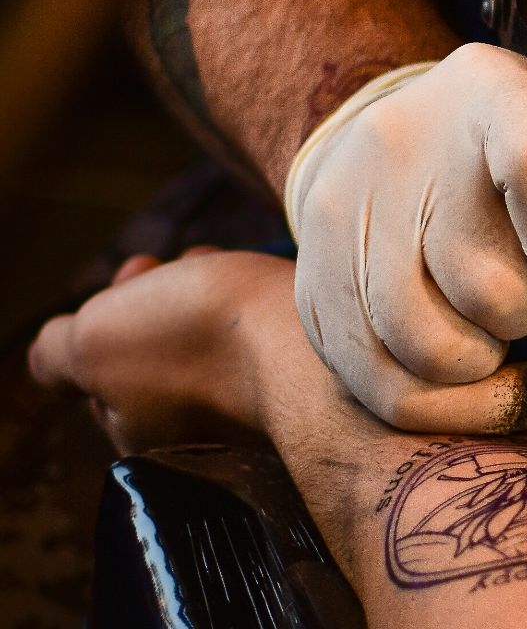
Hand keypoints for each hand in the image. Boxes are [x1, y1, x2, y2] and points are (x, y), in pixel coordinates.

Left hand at [30, 249, 304, 451]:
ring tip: (219, 267)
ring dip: (205, 296)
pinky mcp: (301, 387)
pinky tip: (259, 287)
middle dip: (160, 300)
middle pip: (159, 352)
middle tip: (177, 267)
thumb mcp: (91, 342)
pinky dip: (252, 307)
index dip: (113, 311)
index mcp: (141, 434)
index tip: (137, 272)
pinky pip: (261, 340)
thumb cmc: (194, 341)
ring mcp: (254, 412)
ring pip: (210, 341)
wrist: (304, 340)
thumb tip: (48, 355)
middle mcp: (197, 433)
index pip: (106, 370)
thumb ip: (55, 350)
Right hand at [285, 43, 526, 431]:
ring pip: (432, 348)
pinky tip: (476, 367)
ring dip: (489, 358)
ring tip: (499, 319)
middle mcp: (401, 141)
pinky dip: (451, 402)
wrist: (426, 150)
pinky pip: (390, 389)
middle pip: (486, 283)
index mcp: (493, 92)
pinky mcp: (313, 283)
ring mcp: (343, 213)